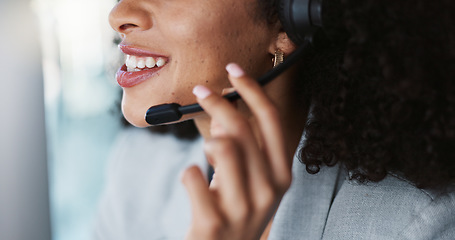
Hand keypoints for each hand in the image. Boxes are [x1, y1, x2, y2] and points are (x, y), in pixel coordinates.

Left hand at [181, 63, 291, 239]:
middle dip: (217, 101)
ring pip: (222, 147)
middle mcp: (269, 190)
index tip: (234, 70)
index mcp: (282, 175)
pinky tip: (194, 183)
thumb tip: (226, 125)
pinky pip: (192, 176)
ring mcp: (242, 208)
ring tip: (208, 154)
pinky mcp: (213, 222)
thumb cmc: (238, 214)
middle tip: (200, 91)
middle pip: (241, 128)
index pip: (271, 119)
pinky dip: (188, 173)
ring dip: (209, 142)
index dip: (252, 89)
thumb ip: (247, 153)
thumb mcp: (253, 184)